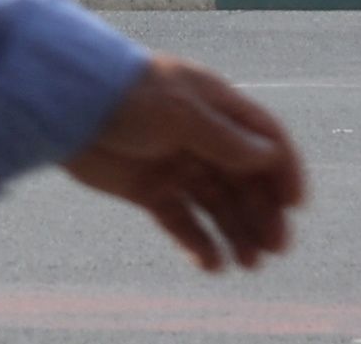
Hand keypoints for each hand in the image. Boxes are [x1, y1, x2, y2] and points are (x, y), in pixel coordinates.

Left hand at [61, 54, 305, 271]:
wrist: (64, 105)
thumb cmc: (127, 95)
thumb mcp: (181, 114)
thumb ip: (225, 140)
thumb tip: (271, 157)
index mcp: (215, 107)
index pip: (263, 140)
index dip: (284, 171)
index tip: (296, 206)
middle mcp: (201, 137)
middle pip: (244, 179)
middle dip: (263, 213)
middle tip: (275, 249)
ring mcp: (175, 164)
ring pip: (217, 205)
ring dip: (237, 232)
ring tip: (250, 264)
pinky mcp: (149, 189)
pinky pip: (182, 221)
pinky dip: (198, 242)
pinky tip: (213, 264)